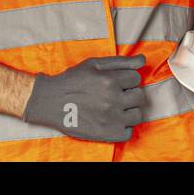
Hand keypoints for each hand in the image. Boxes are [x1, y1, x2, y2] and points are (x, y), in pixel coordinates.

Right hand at [22, 54, 147, 142]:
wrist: (50, 101)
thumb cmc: (73, 80)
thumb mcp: (95, 64)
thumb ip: (121, 62)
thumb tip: (143, 60)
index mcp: (111, 80)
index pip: (136, 78)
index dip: (127, 79)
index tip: (117, 82)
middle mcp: (113, 99)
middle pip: (140, 96)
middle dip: (130, 94)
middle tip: (116, 95)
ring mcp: (112, 118)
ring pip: (138, 114)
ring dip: (129, 111)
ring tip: (116, 108)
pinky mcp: (108, 134)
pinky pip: (129, 132)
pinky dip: (124, 127)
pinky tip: (112, 120)